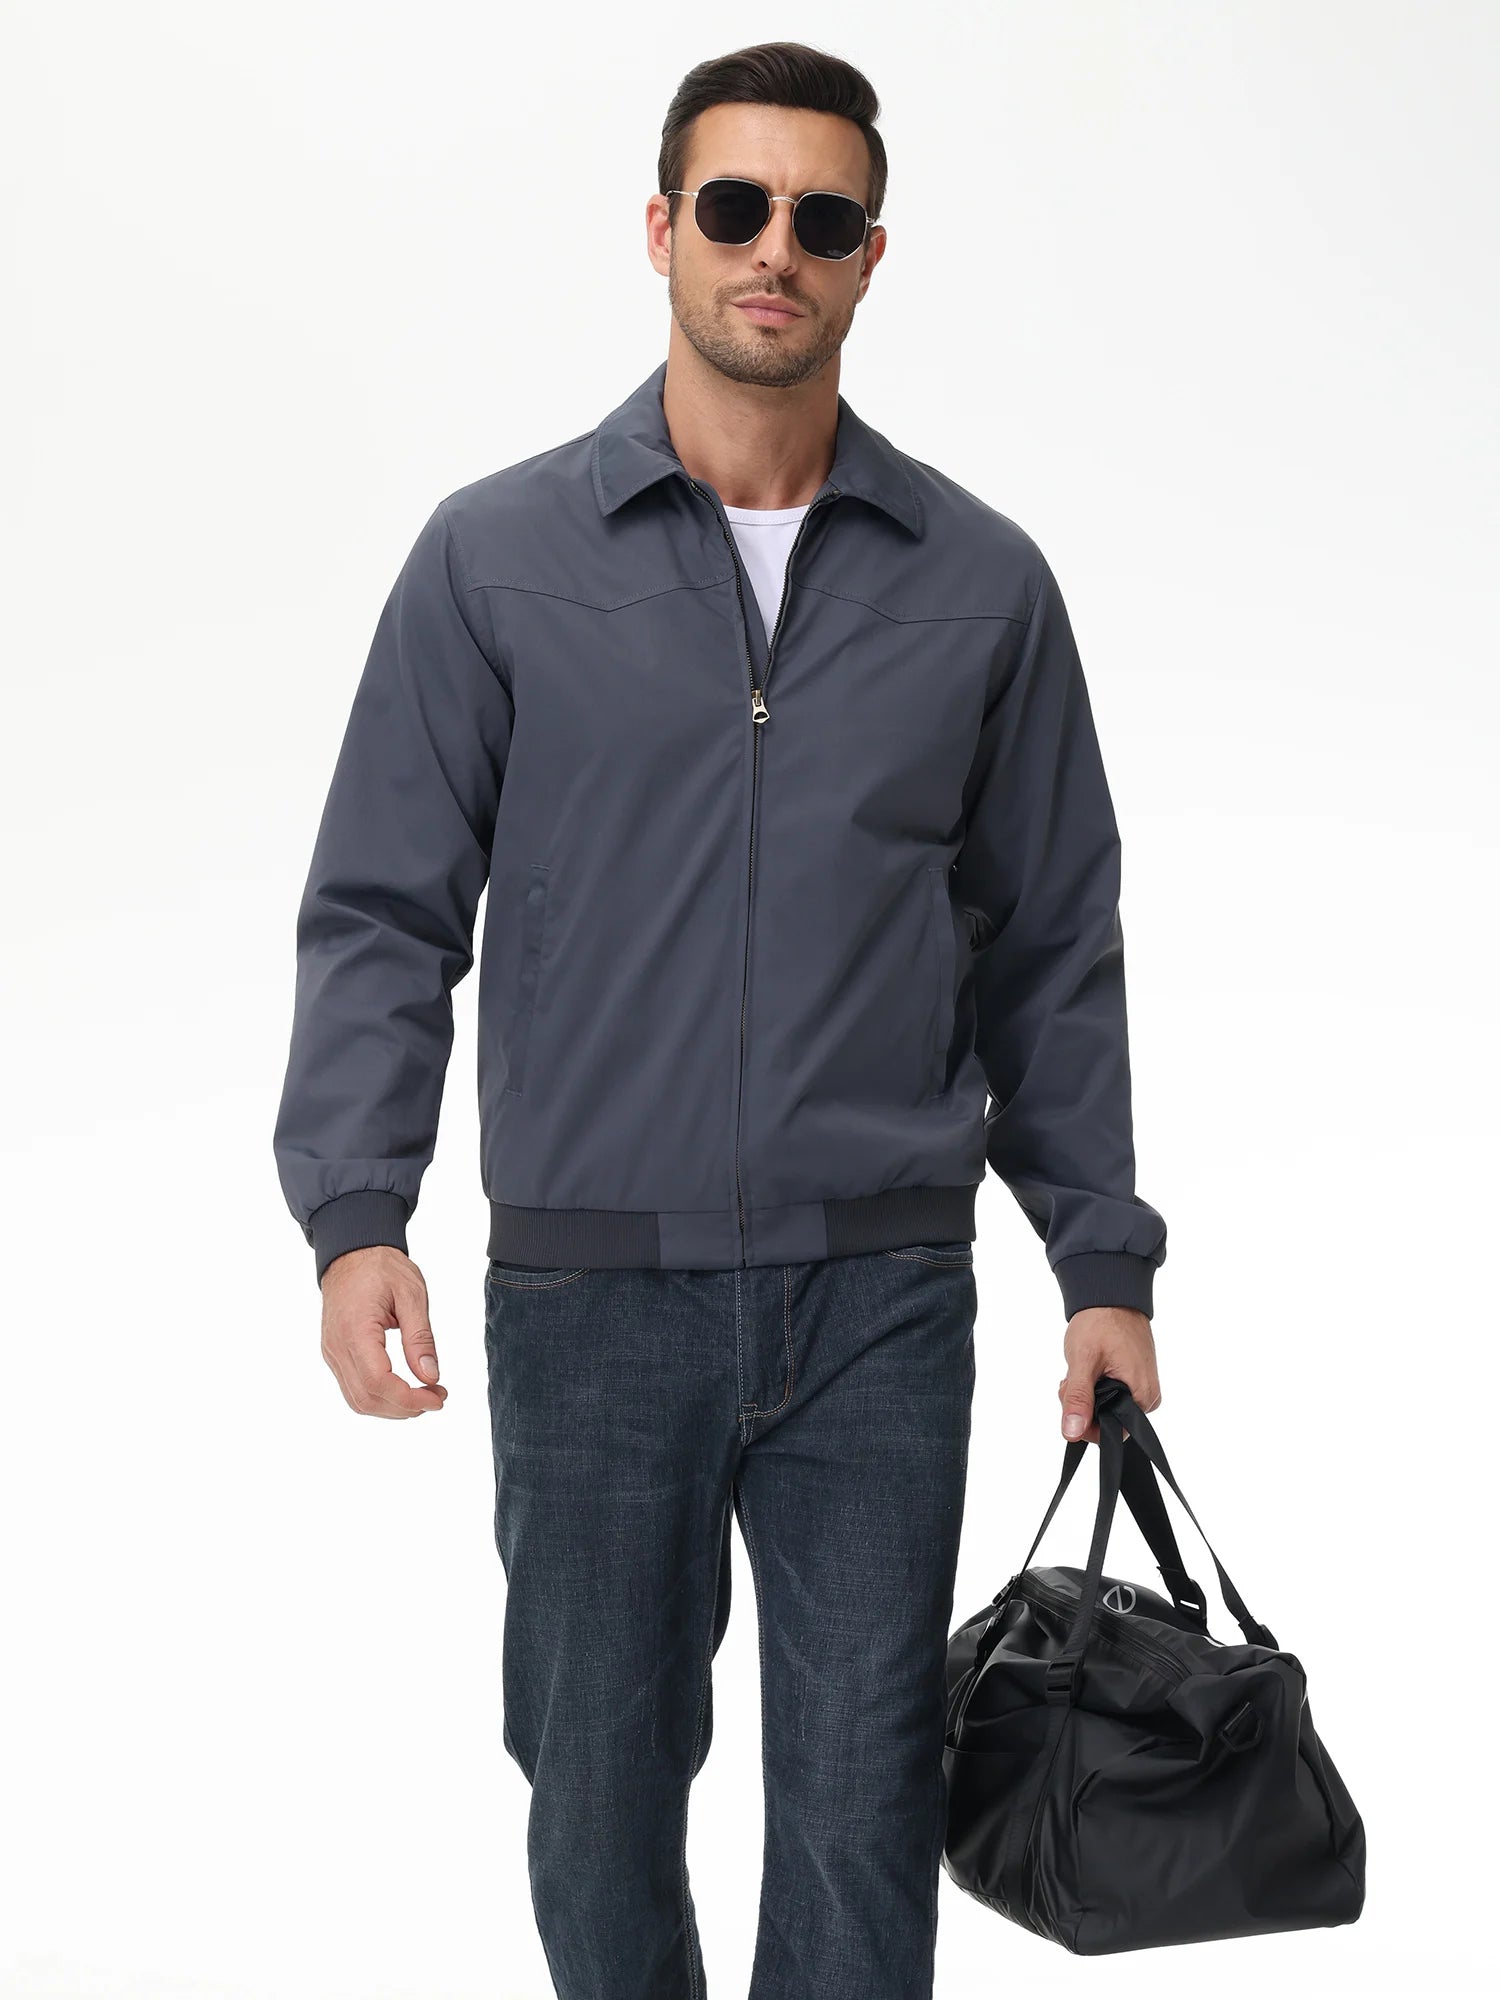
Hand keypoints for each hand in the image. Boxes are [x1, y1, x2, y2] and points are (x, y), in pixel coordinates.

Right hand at [319, 1246, 447, 1418]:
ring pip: (357, 1400)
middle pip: (366, 1399)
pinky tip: (403, 1390)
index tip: (438, 1398)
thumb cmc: (381, 1268)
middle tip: (437, 1398)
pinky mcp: (335, 1355)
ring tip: (424, 1396)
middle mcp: (337, 1347)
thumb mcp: (411, 1294)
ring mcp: (332, 1353)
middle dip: (405, 1408)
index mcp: (355, 1330)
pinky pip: (353, 1389)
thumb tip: (431, 1377)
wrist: (351, 1253)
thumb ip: (420, 1337)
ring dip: (392, 1408)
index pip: (378, 1382)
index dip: (409, 1399)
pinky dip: (379, 1398)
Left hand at [1058, 1306, 1159, 1442]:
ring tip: (1079, 1370)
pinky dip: (1094, 1384)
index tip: (1072, 1399)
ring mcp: (1141, 1386)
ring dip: (1086, 1393)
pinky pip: (1111, 1393)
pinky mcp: (1134, 1378)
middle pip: (1108, 1421)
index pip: (1113, 1433)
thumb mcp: (1083, 1361)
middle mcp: (1147, 1396)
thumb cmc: (1101, 1322)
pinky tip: (1087, 1369)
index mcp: (1143, 1396)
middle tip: (1071, 1379)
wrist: (1111, 1294)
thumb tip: (1072, 1432)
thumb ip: (1078, 1399)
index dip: (1086, 1422)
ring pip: (1106, 1407)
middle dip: (1083, 1405)